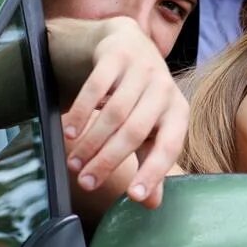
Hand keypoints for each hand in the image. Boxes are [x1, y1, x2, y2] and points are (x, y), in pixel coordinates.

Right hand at [57, 17, 186, 208]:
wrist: (126, 42)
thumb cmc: (140, 96)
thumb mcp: (151, 128)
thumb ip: (151, 162)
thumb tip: (152, 204)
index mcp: (178, 112)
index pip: (170, 147)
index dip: (153, 173)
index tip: (134, 197)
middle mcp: (164, 89)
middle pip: (135, 131)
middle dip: (108, 161)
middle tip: (86, 183)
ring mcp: (142, 69)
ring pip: (114, 112)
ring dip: (91, 141)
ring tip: (74, 163)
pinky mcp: (117, 54)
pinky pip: (96, 87)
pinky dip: (81, 112)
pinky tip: (69, 132)